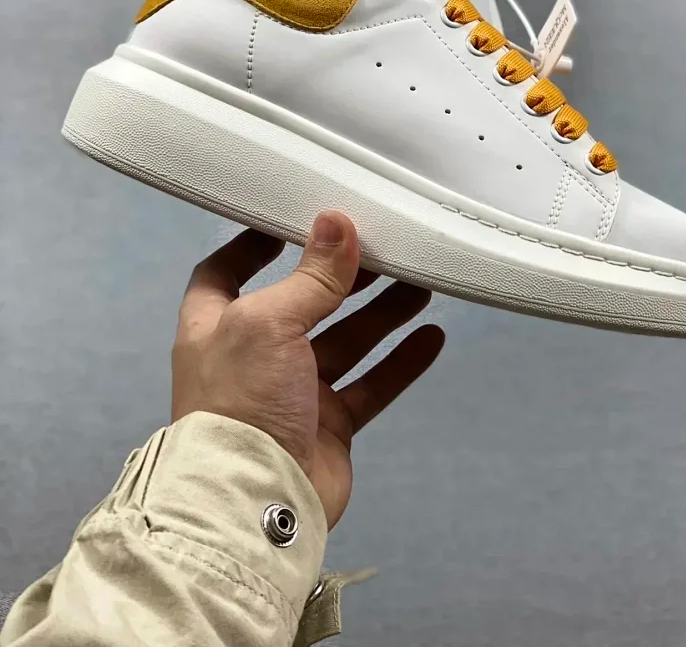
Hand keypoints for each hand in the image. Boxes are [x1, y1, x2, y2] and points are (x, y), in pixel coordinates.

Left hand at [172, 212, 444, 526]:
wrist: (254, 503)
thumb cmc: (239, 408)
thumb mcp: (269, 322)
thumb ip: (311, 276)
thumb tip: (335, 224)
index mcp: (218, 326)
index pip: (226, 272)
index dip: (255, 245)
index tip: (291, 220)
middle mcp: (252, 357)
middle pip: (302, 302)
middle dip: (340, 276)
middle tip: (381, 248)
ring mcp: (292, 393)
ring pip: (345, 341)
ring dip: (381, 313)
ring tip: (418, 281)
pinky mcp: (327, 426)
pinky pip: (371, 386)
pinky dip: (400, 362)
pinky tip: (430, 338)